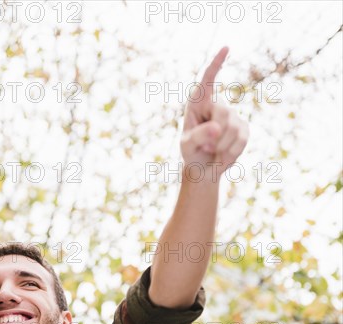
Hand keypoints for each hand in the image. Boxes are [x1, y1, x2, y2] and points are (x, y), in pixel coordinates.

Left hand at [180, 47, 248, 177]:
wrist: (203, 168)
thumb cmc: (191, 152)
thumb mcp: (187, 146)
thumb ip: (198, 136)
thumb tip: (216, 127)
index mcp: (198, 104)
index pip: (208, 81)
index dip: (216, 64)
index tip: (226, 47)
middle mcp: (216, 105)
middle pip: (224, 113)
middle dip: (215, 134)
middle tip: (206, 147)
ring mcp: (233, 116)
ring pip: (233, 128)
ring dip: (221, 146)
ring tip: (212, 150)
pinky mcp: (244, 128)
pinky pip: (242, 140)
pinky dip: (230, 153)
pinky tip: (223, 154)